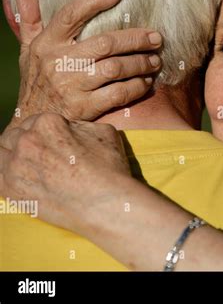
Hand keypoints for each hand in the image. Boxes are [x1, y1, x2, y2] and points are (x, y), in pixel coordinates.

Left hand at [0, 113, 130, 232]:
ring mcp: (15, 165)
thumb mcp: (104, 132)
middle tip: (44, 156)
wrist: (105, 204)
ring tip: (29, 166)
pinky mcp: (10, 190)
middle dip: (29, 143)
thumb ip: (80, 125)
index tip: (57, 144)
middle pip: (17, 135)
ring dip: (13, 156)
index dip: (48, 133)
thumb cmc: (109, 168)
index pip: (38, 121)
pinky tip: (18, 178)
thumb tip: (72, 128)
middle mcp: (27, 140)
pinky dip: (4, 174)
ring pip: (1, 152)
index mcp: (48, 122)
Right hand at [9, 0, 161, 127]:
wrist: (33, 122)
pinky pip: (118, 94)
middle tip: (156, 39)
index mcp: (48, 44)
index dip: (94, 1)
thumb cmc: (37, 82)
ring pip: (115, 68)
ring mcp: (72, 86)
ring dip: (140, 63)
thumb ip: (29, 23)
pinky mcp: (84, 107)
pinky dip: (136, 87)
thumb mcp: (27, 52)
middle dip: (136, 40)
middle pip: (106, 43)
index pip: (71, 14)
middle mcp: (60, 62)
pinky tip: (146, 83)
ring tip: (155, 61)